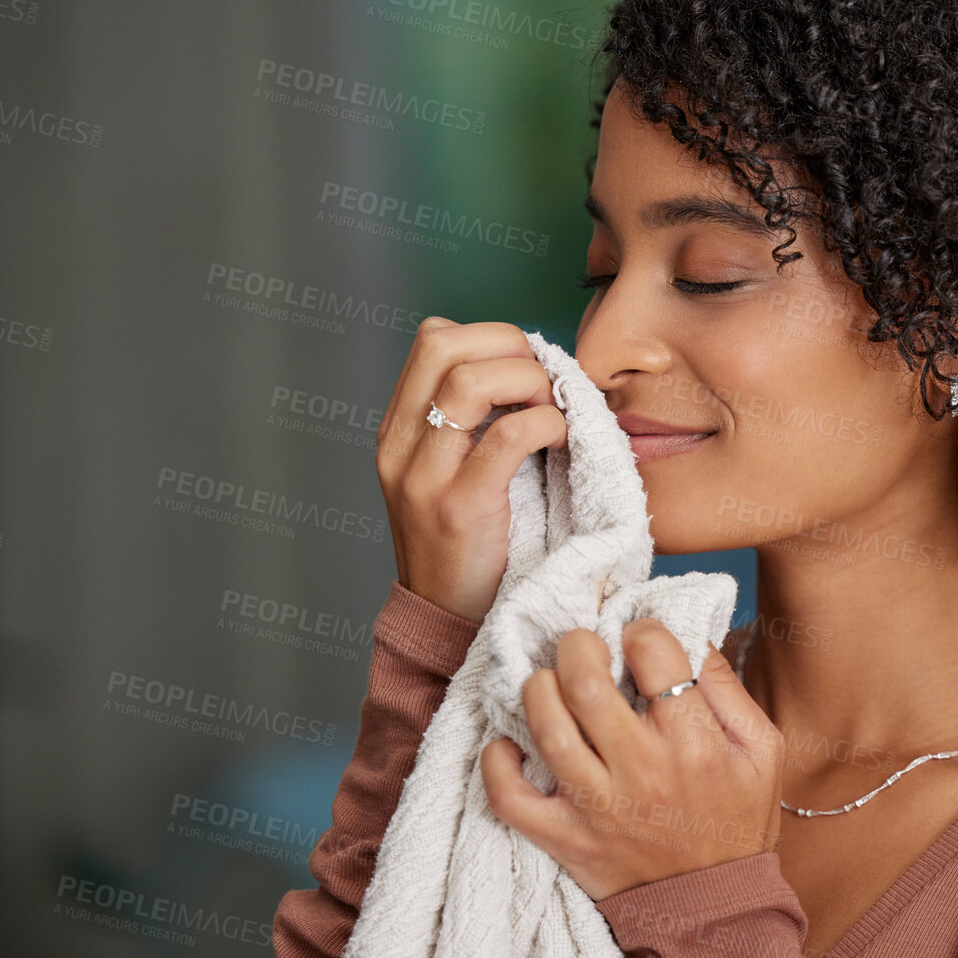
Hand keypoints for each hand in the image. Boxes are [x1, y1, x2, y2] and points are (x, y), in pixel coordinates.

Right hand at [375, 318, 566, 622]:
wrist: (446, 620)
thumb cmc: (466, 542)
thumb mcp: (448, 471)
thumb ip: (471, 421)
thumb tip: (530, 368)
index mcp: (398, 428)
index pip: (433, 338)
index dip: (490, 337)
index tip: (527, 367)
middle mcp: (400, 445)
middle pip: (444, 343)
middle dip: (509, 346)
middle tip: (544, 382)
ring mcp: (424, 476)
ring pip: (471, 381)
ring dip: (529, 381)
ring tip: (553, 409)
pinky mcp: (460, 508)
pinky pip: (507, 437)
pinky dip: (546, 423)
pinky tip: (560, 439)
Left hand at [480, 617, 785, 900]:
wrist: (715, 911)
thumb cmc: (737, 819)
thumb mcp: (761, 749)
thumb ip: (726, 687)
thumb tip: (685, 635)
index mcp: (694, 742)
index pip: (653, 652)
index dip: (640, 632)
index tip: (637, 643)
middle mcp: (643, 771)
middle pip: (585, 683)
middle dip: (576, 645)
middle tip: (581, 646)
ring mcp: (598, 808)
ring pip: (546, 727)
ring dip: (537, 689)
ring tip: (549, 684)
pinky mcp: (565, 839)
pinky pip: (510, 798)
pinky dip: (497, 763)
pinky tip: (511, 745)